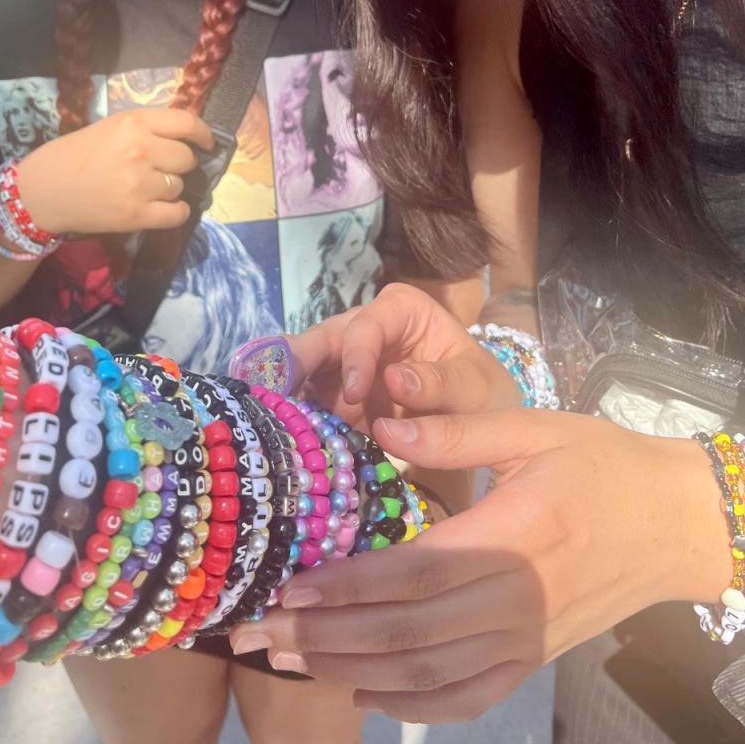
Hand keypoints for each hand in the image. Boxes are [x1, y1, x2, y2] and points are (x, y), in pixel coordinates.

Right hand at [16, 107, 213, 235]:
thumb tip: (185, 140)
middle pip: (186, 158)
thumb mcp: (109, 127)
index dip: (203, 134)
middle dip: (178, 164)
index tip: (207, 143)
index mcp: (133, 123)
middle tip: (158, 169)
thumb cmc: (72, 155)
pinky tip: (163, 208)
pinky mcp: (136, 214)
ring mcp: (140, 184)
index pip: (187, 123)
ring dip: (169, 188)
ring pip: (179, 186)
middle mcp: (141, 150)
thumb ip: (145, 130)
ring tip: (144, 188)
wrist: (41, 191)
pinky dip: (175, 212)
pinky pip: (176, 213)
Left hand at [231, 409, 729, 722]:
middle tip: (261, 631)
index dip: (344, 585)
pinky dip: (413, 705)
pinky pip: (467, 696)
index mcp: (512, 536)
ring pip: (426, 672)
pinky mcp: (534, 660)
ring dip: (353, 672)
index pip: (412, 572)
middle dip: (327, 635)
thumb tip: (383, 423)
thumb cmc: (600, 464)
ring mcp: (526, 640)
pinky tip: (365, 696)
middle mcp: (515, 600)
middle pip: (406, 632)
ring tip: (291, 661)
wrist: (673, 524)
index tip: (286, 584)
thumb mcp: (533, 428)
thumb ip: (455, 429)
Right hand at [291, 283, 520, 435]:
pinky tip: (274, 433)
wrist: (481, 427)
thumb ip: (440, 384)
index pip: (369, 324)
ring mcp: (343, 365)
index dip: (356, 354)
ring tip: (262, 410)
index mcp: (402, 311)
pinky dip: (291, 418)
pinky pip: (306, 405)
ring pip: (304, 370)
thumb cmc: (482, 395)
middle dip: (296, 361)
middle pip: (322, 340)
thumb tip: (393, 379)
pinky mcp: (332, 399)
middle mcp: (365, 330)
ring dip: (285, 391)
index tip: (354, 393)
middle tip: (272, 387)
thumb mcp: (476, 388)